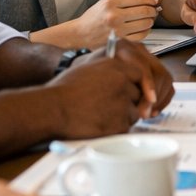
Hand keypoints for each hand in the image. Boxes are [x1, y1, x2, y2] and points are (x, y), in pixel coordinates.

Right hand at [46, 43, 172, 135]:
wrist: (53, 109)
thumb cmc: (65, 89)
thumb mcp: (90, 67)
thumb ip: (111, 69)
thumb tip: (125, 74)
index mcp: (117, 67)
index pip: (141, 75)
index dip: (140, 85)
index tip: (142, 93)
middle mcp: (123, 84)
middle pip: (138, 95)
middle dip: (128, 101)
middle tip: (109, 105)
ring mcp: (122, 104)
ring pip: (133, 113)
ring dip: (122, 116)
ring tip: (100, 115)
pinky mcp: (118, 124)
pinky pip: (125, 127)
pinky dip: (116, 128)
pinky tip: (99, 124)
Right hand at [73, 0, 161, 44]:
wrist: (80, 34)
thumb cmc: (94, 18)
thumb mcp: (105, 1)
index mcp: (110, 3)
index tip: (153, 0)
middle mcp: (114, 16)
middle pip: (144, 10)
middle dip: (153, 9)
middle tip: (154, 10)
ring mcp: (117, 30)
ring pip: (145, 23)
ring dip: (150, 20)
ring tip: (148, 19)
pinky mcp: (119, 42)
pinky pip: (141, 36)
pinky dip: (146, 31)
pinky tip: (143, 28)